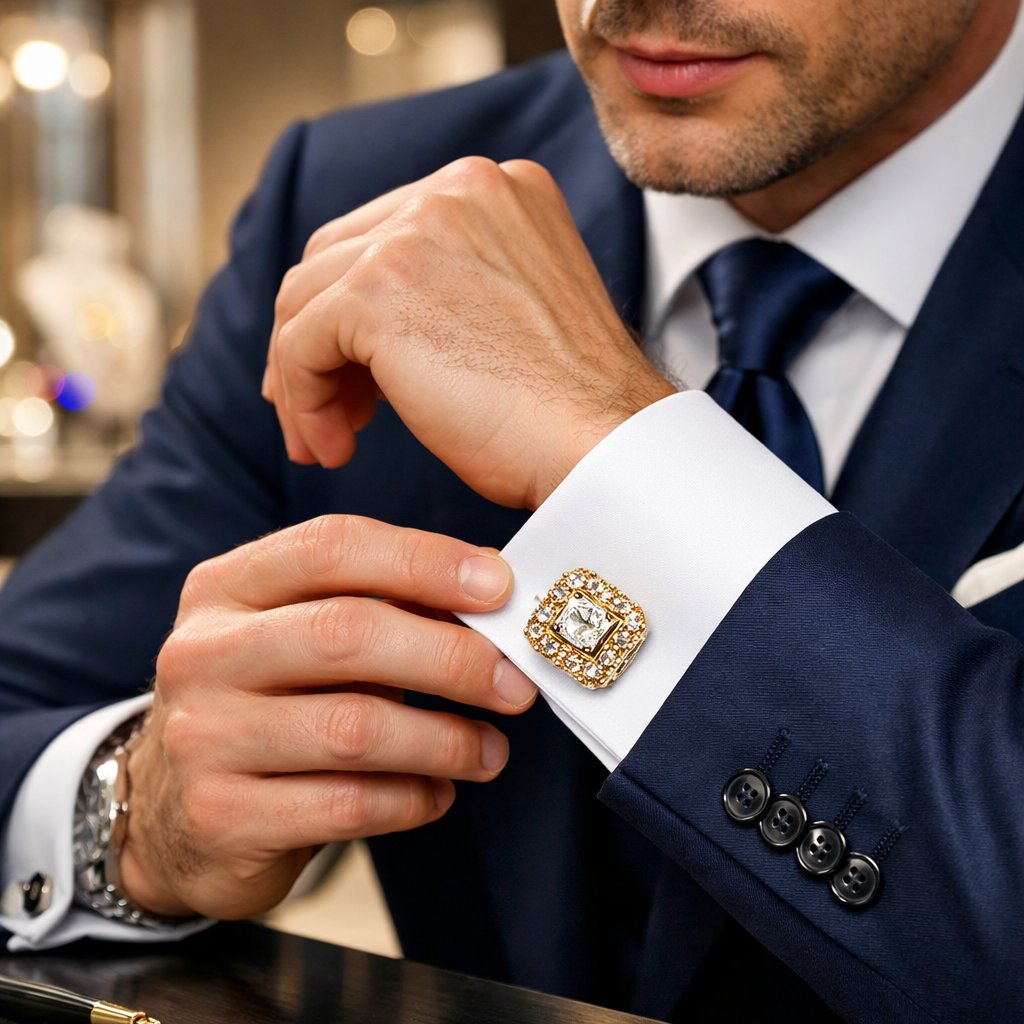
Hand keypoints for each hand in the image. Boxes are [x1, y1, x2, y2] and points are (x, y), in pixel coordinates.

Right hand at [118, 515, 535, 919]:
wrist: (171, 813)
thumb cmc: (267, 705)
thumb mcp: (301, 638)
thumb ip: (380, 607)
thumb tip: (494, 590)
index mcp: (227, 586)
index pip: (332, 546)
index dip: (426, 561)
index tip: (501, 587)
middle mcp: (204, 651)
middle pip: (347, 633)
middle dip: (451, 658)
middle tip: (515, 685)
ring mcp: (203, 735)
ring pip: (354, 728)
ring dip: (443, 740)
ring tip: (488, 751)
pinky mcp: (221, 816)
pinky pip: (347, 805)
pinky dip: (411, 799)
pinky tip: (436, 794)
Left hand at [264, 157, 674, 508]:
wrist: (604, 447)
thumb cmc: (570, 410)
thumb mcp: (510, 316)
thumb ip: (450, 288)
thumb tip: (362, 327)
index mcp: (496, 190)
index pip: (385, 236)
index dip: (354, 313)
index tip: (360, 383)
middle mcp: (456, 191)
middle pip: (335, 259)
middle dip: (320, 342)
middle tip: (334, 414)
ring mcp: (416, 232)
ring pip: (306, 300)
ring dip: (305, 378)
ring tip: (329, 441)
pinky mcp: (380, 288)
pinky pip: (300, 343)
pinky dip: (303, 400)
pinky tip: (334, 449)